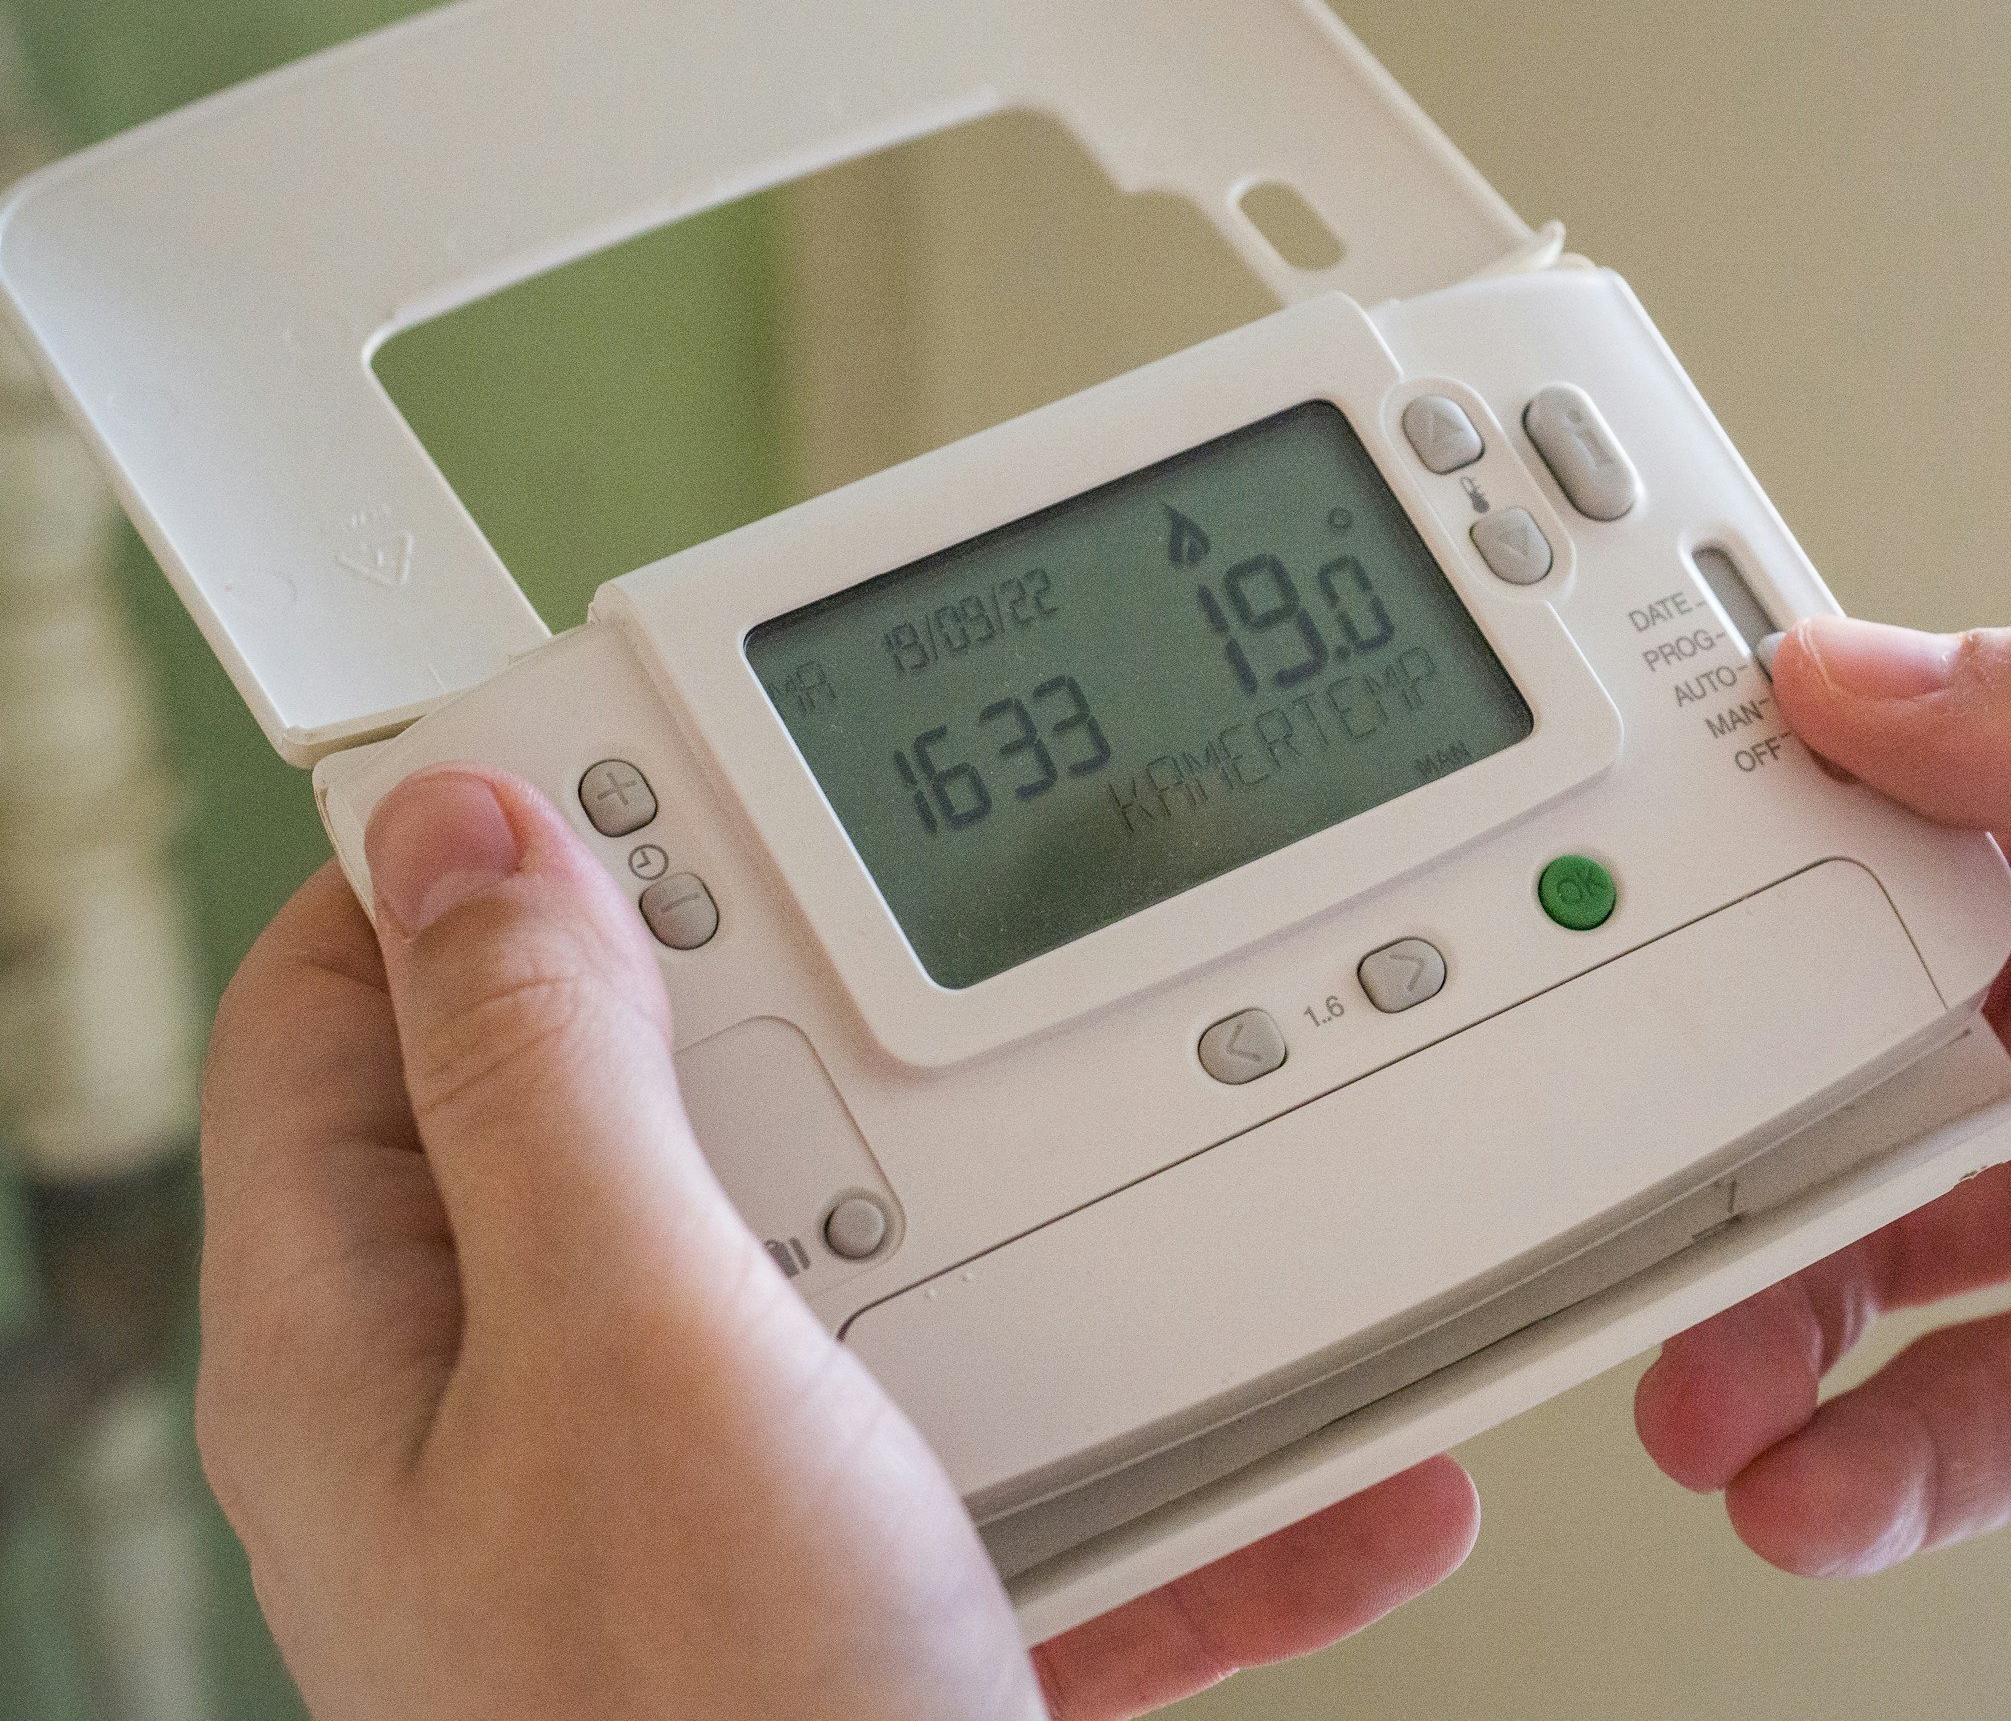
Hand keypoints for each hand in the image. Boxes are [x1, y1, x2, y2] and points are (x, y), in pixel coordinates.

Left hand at [197, 768, 1473, 1719]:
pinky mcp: (883, 1603)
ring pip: (884, 1284)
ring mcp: (719, 1512)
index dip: (475, 848)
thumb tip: (472, 840)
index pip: (353, 1004)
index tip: (630, 736)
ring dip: (1056, 1238)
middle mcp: (534, 1415)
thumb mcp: (629, 1366)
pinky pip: (1047, 1476)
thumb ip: (549, 1092)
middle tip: (946, 929)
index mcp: (388, 1339)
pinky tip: (1329, 1438)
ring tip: (1176, 1172)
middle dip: (807, 1015)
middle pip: (642, 1112)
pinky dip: (1194, 1456)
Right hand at [1636, 603, 2010, 1574]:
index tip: (1605, 911)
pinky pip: (1981, 1428)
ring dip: (1757, 1329)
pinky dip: (1879, 1473)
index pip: (1874, 838)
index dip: (1735, 870)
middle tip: (1620, 1179)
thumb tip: (1851, 674)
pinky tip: (1813, 1486)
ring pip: (1872, 1265)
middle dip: (1711, 1134)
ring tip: (1697, 1388)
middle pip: (1837, 1068)